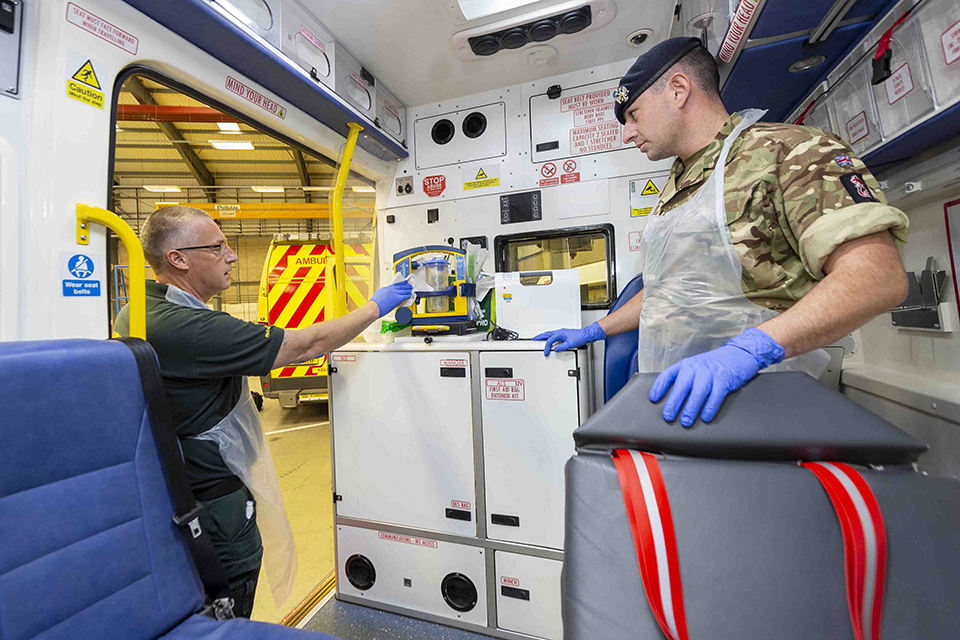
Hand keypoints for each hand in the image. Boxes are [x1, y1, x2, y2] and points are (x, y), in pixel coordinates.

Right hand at [370, 281, 413, 317]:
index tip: (403, 283)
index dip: (400, 283)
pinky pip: (405, 296)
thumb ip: (383, 293)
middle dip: (406, 285)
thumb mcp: (378, 295)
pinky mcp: (397, 298)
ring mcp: (394, 293)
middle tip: (409, 285)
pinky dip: (408, 295)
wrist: (374, 308)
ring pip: (403, 290)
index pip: (395, 285)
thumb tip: (385, 295)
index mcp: (386, 288)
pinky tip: (410, 295)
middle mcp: (390, 289)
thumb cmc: (374, 304)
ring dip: (408, 290)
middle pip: (400, 286)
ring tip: (411, 289)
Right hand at [533, 322, 605, 356]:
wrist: (587, 335)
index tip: (546, 353)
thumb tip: (556, 349)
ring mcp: (562, 333)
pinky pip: (554, 336)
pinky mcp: (564, 335)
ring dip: (544, 336)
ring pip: (550, 334)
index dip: (547, 347)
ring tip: (540, 339)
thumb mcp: (570, 344)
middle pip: (547, 334)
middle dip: (540, 337)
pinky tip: (551, 340)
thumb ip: (562, 347)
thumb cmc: (580, 337)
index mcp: (560, 333)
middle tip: (534, 339)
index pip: (550, 341)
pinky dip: (550, 337)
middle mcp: (560, 332)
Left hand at [648, 328, 784, 426]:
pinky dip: (710, 407)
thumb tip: (671, 398)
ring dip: (691, 408)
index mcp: (687, 364)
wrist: (740, 353)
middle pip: (682, 386)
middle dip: (673, 403)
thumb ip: (685, 378)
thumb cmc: (715, 364)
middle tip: (668, 416)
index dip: (659, 387)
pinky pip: (716, 395)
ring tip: (685, 421)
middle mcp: (697, 367)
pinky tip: (706, 417)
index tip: (653, 399)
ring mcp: (711, 372)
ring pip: (698, 392)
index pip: (668, 374)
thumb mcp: (696, 367)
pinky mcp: (725, 379)